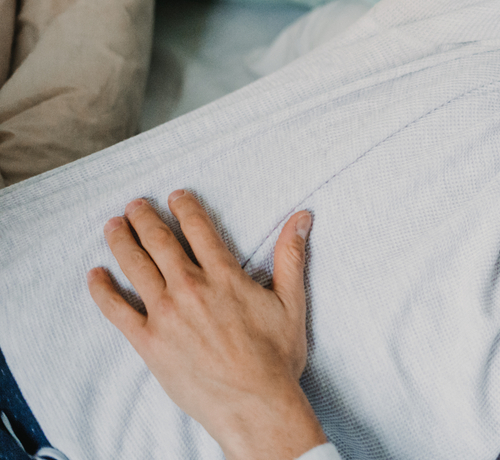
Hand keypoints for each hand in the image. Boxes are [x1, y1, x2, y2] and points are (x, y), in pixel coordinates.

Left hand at [87, 190, 326, 459]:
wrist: (254, 403)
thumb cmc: (276, 357)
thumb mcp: (292, 302)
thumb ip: (291, 256)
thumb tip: (303, 218)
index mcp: (225, 276)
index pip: (199, 230)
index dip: (186, 209)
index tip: (176, 196)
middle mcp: (191, 289)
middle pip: (161, 242)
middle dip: (145, 218)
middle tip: (135, 204)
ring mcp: (166, 314)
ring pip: (136, 267)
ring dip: (122, 242)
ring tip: (113, 226)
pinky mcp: (149, 341)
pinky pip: (117, 310)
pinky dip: (103, 290)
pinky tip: (95, 275)